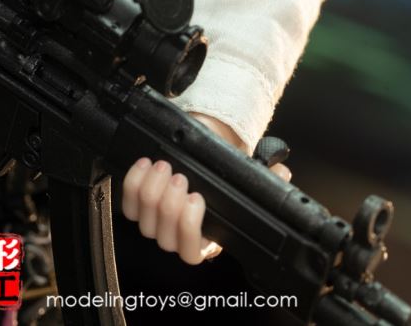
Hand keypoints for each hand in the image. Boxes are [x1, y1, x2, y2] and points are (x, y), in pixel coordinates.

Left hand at [121, 113, 291, 265]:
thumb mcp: (244, 179)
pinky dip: (133, 183)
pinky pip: (127, 204)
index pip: (191, 252)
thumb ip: (267, 179)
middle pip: (164, 237)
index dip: (189, 227)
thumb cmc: (219, 174)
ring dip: (151, 191)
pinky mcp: (136, 205)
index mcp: (205, 239)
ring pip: (144, 221)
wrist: (196, 158)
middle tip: (179, 176)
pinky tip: (145, 165)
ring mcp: (154, 222)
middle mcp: (176, 236)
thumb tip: (282, 174)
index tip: (197, 198)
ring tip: (164, 166)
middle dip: (169, 203)